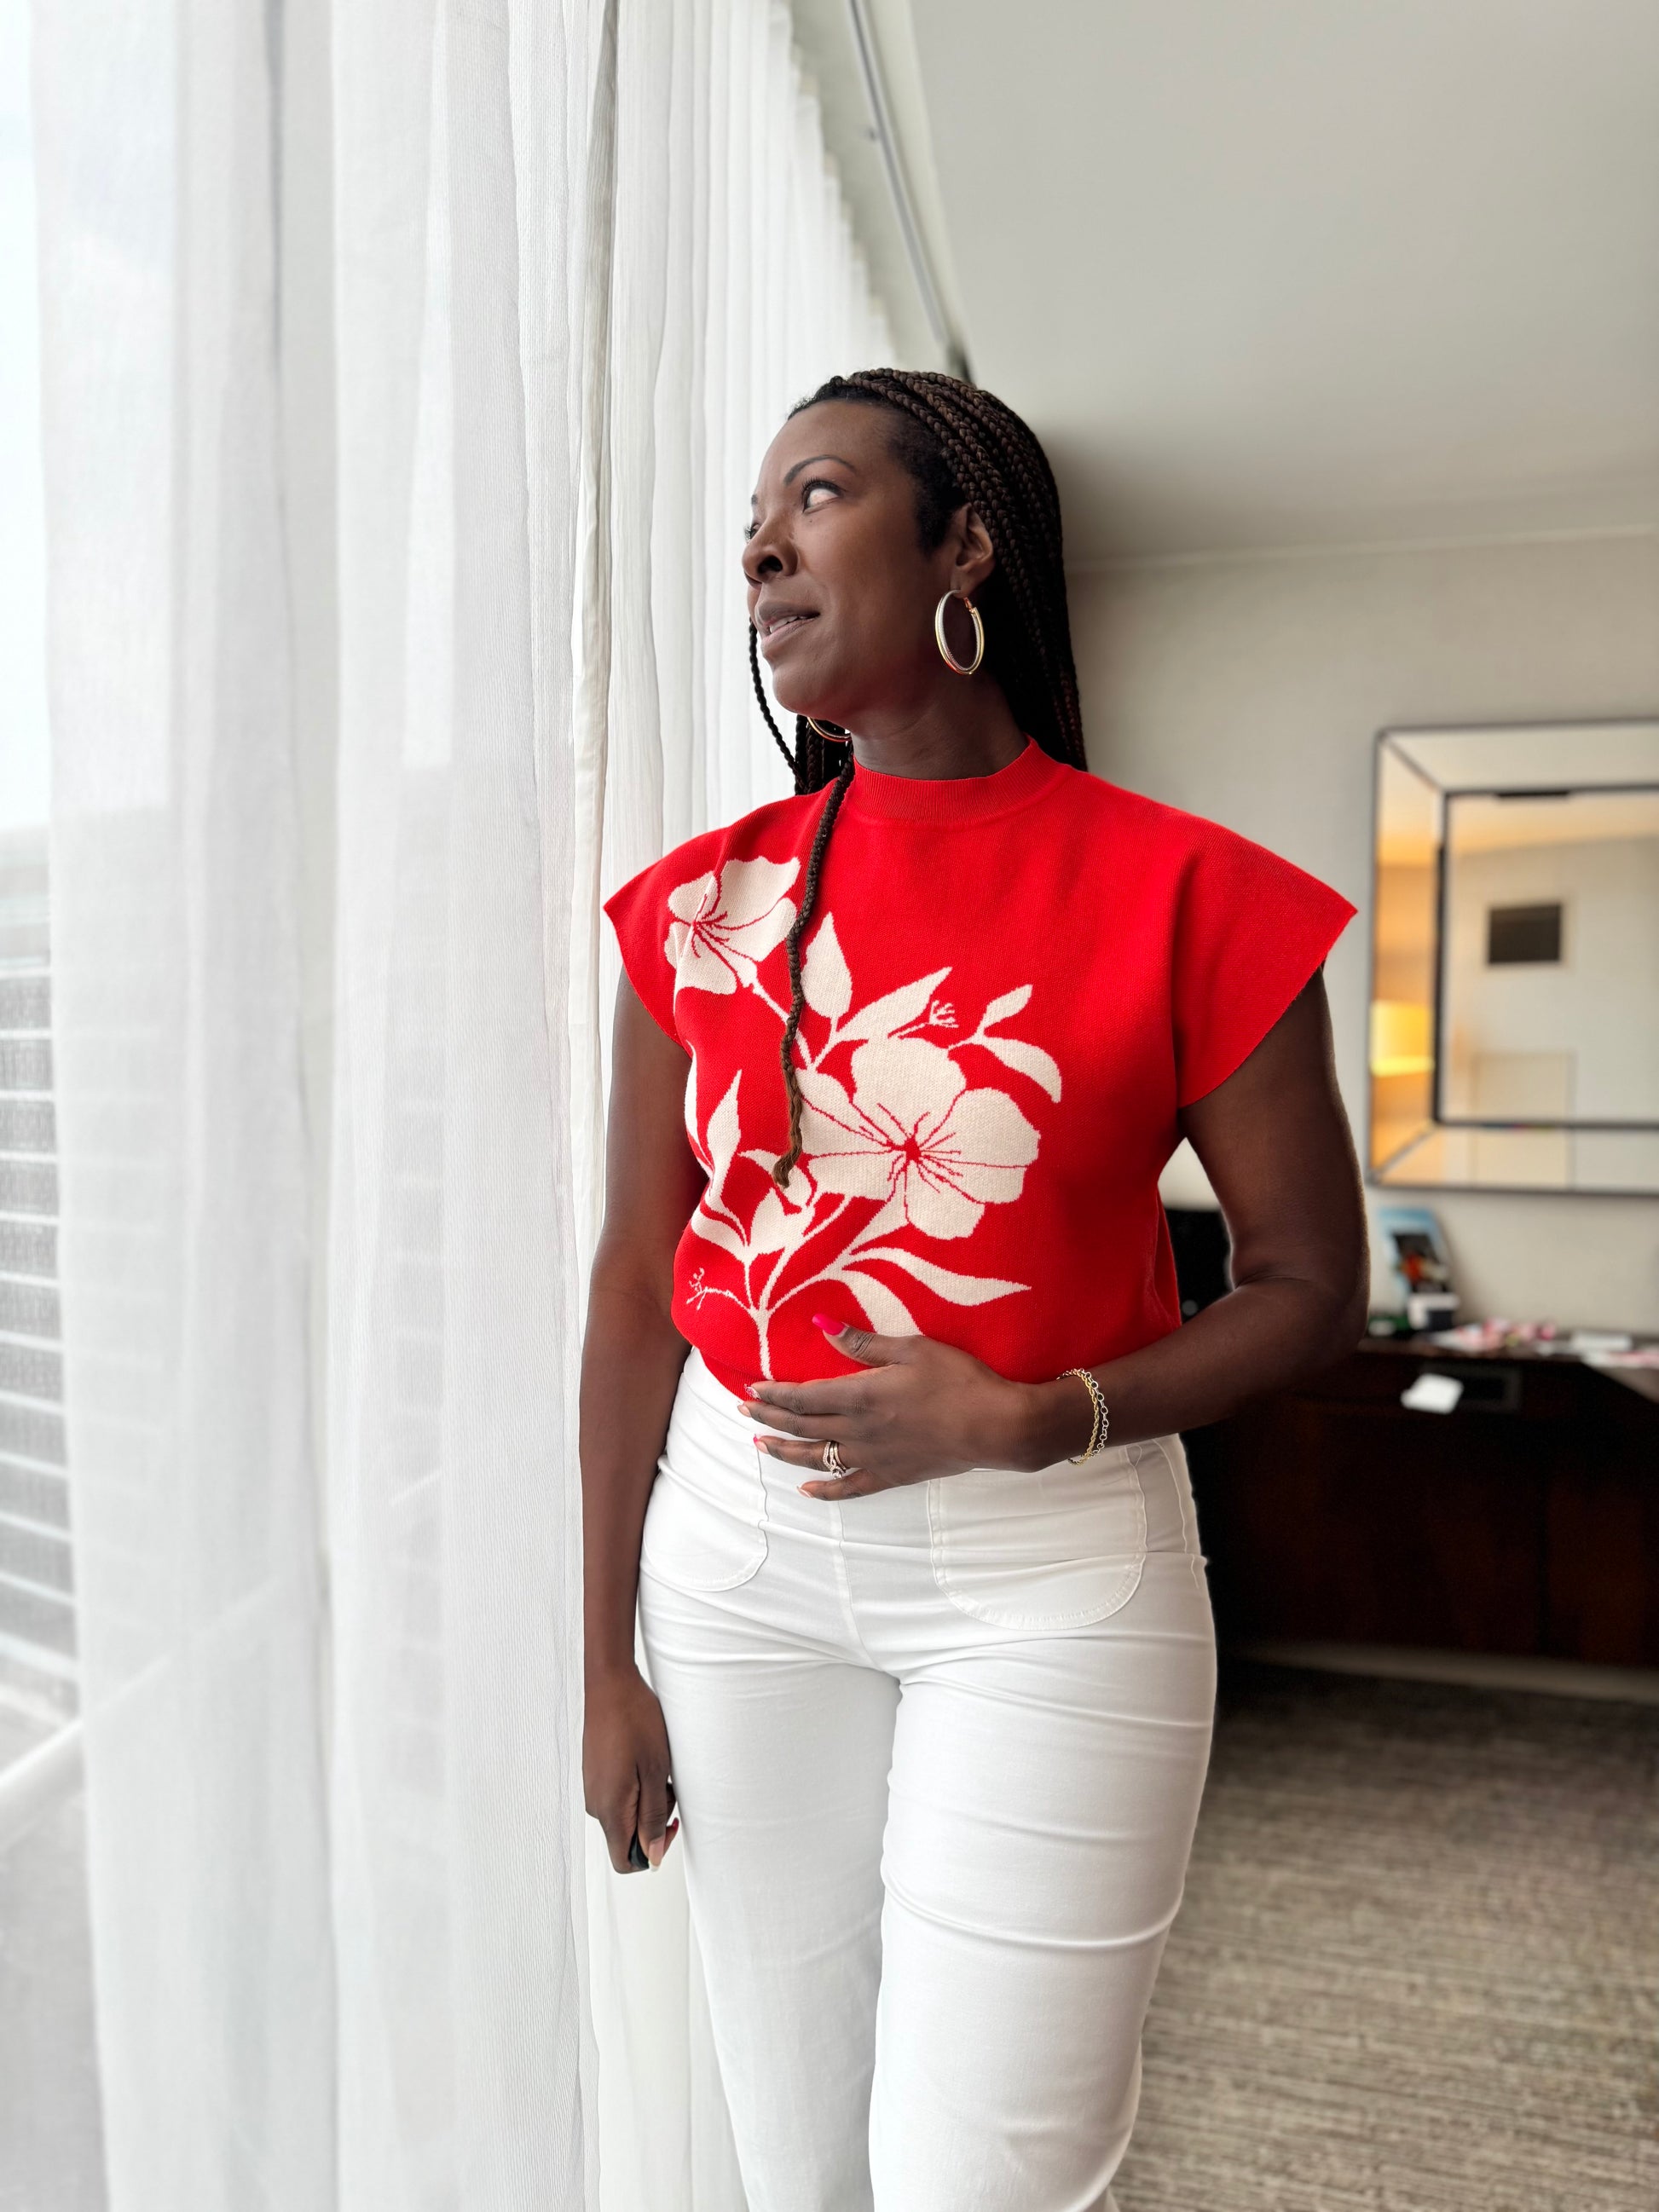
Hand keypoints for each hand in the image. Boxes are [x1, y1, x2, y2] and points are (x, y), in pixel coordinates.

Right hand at [583, 1663, 678, 1873]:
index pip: (625, 1860)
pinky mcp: (595, 1775)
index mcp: (610, 1809)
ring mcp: (593, 1789)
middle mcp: (596, 1804)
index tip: (670, 1822)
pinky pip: (618, 1797)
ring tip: (658, 1768)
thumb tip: (652, 1857)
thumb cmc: (634, 1720)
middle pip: (626, 1838)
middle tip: (668, 1788)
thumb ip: (653, 1818)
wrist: (610, 1684)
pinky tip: (646, 1761)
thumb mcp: (656, 1771)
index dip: (652, 1852)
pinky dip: (637, 1787)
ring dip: (647, 1802)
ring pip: (624, 1816)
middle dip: (653, 1822)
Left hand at [747, 1316, 1078, 1498]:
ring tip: (761, 1445)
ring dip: (785, 1451)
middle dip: (769, 1419)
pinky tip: (807, 1489)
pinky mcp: (893, 1475)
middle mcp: (859, 1430)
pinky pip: (850, 1487)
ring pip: (817, 1458)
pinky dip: (825, 1490)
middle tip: (744, 1413)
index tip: (751, 1391)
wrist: (995, 1425)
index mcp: (860, 1395)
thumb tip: (821, 1325)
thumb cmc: (958, 1380)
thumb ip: (863, 1344)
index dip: (774, 1395)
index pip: (803, 1397)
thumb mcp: (912, 1349)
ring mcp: (874, 1456)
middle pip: (802, 1426)